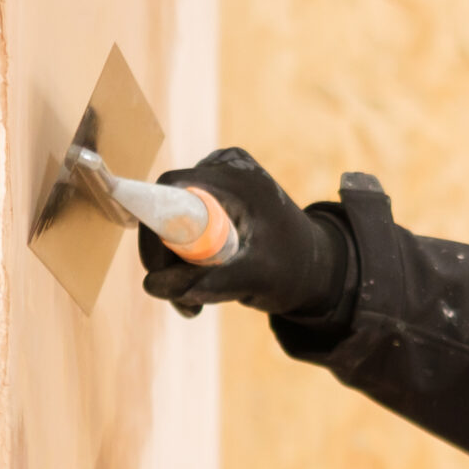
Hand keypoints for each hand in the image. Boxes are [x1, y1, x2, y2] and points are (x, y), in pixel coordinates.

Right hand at [138, 146, 349, 317]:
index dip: (153, 231)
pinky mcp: (217, 194)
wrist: (317, 265)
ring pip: (172, 220)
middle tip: (178, 298)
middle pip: (167, 207)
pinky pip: (184, 224)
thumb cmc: (293, 269)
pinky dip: (186, 255)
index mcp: (235, 178)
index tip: (157, 272)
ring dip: (175, 263)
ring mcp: (220, 179)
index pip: (170, 190)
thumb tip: (152, 287)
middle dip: (166, 256)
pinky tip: (204, 280)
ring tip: (194, 300)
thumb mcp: (255, 279)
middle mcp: (224, 168)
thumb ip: (206, 283)